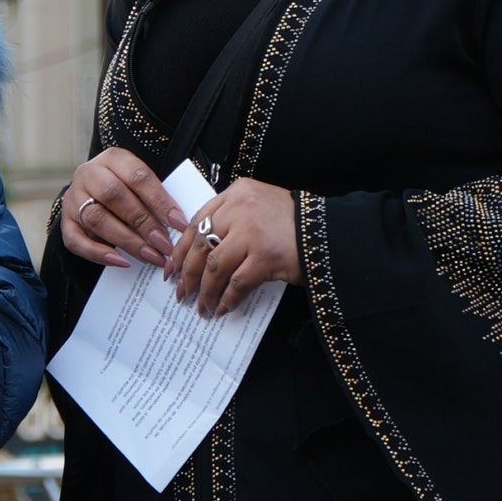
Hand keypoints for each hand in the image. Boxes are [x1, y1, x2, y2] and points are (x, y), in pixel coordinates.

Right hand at [59, 148, 186, 267]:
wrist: (94, 190)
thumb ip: (155, 198)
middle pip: (114, 195)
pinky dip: (99, 253)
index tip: (179, 224)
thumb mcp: (141, 183)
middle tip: (164, 245)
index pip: (138, 176)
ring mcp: (73, 197)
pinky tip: (122, 261)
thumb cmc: (127, 189)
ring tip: (150, 256)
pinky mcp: (65, 220)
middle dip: (143, 223)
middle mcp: (89, 173)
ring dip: (126, 240)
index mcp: (113, 158)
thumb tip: (178, 226)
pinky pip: (76, 240)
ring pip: (96, 218)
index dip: (160, 201)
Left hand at [168, 178, 302, 316]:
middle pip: (201, 244)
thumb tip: (201, 252)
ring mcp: (253, 231)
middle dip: (188, 273)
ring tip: (202, 306)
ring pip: (215, 266)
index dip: (181, 248)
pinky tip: (224, 308)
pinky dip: (228, 298)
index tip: (172, 267)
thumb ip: (232, 218)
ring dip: (205, 290)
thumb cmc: (293, 224)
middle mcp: (241, 208)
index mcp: (237, 192)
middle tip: (182, 292)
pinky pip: (237, 282)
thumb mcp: (259, 207)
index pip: (197, 221)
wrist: (329, 232)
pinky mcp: (266, 255)